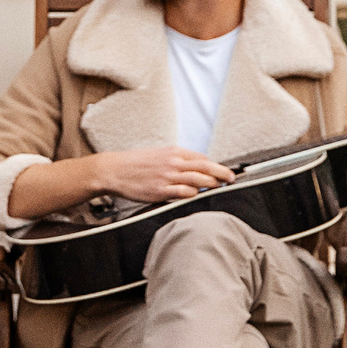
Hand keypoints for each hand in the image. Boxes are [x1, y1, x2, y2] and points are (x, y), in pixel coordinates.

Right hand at [94, 145, 236, 203]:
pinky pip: (183, 193)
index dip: (215, 165)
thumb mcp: (158, 154)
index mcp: (173, 152)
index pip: (202, 158)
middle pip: (205, 167)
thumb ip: (176, 159)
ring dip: (212, 183)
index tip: (224, 170)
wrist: (114, 170)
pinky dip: (193, 194)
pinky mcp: (160, 191)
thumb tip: (193, 166)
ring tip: (219, 186)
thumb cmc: (134, 163)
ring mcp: (167, 177)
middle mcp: (173, 163)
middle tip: (232, 178)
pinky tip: (197, 195)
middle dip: (222, 173)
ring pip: (198, 180)